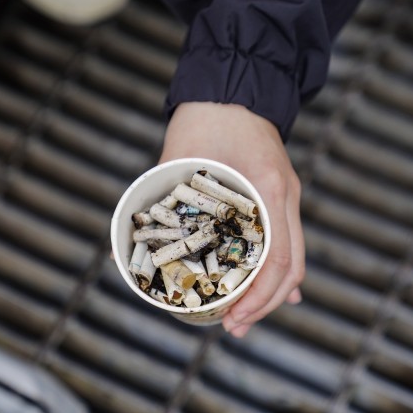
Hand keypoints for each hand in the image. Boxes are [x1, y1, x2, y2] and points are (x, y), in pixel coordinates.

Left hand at [161, 102, 304, 337]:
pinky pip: (285, 242)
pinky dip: (276, 271)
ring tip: (243, 318)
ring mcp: (284, 198)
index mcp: (269, 191)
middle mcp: (284, 198)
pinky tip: (265, 292)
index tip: (232, 318)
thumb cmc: (203, 118)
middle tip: (233, 327)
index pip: (278, 259)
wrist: (230, 84)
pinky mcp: (276, 197)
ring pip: (291, 259)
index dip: (258, 297)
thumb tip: (120, 254)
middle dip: (265, 305)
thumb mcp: (177, 160)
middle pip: (290, 268)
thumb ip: (158, 204)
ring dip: (271, 293)